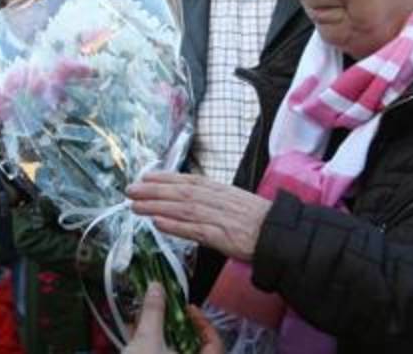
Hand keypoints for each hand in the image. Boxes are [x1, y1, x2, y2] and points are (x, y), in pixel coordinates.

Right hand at [124, 283, 223, 353]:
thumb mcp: (148, 338)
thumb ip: (154, 311)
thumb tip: (157, 289)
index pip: (214, 342)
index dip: (203, 322)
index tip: (189, 308)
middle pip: (193, 345)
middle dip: (178, 324)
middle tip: (169, 310)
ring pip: (174, 351)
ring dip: (163, 334)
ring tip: (151, 317)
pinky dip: (151, 345)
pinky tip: (136, 333)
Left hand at [128, 173, 271, 262]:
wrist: (283, 235)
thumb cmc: (261, 221)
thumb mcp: (237, 201)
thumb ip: (215, 199)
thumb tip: (191, 196)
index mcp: (221, 190)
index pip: (188, 180)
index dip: (165, 178)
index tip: (145, 177)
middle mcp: (217, 200)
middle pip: (180, 192)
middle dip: (153, 190)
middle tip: (130, 190)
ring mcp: (219, 217)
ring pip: (182, 208)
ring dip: (156, 206)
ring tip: (135, 206)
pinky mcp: (222, 236)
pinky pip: (194, 230)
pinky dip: (175, 226)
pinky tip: (157, 223)